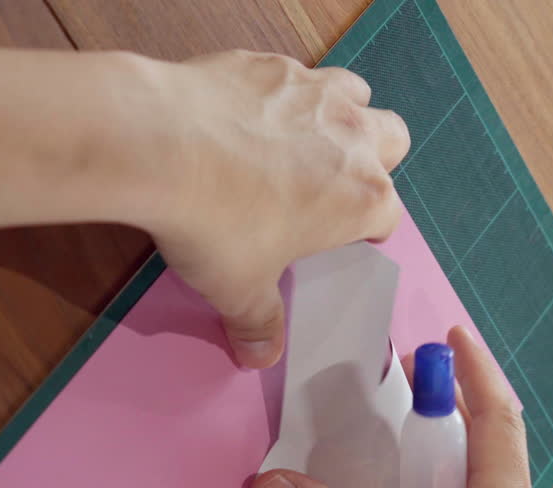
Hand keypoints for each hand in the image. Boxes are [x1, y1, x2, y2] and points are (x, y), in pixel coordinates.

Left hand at [145, 51, 409, 367]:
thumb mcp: (239, 290)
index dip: (366, 230)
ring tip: (298, 139)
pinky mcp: (269, 65)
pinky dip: (278, 92)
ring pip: (355, 93)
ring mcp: (314, 93)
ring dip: (340, 114)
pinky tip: (243, 113)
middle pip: (392, 140)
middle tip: (329, 184)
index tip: (340, 240)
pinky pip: (292, 73)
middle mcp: (352, 138)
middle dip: (372, 159)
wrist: (160, 144)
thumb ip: (259, 323)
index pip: (388, 215)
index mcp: (362, 199)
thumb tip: (261, 357)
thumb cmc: (217, 223)